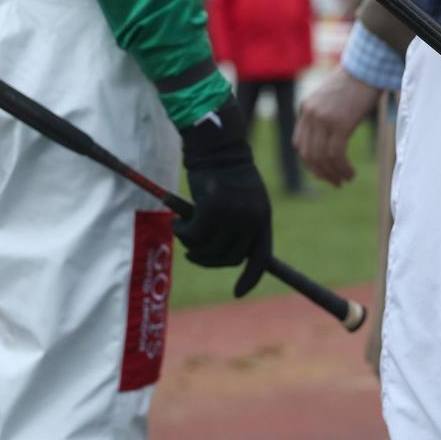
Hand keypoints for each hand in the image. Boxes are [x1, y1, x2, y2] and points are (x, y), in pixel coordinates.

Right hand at [177, 96, 272, 297]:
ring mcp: (233, 215)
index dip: (250, 277)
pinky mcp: (212, 210)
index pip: (260, 257)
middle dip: (207, 259)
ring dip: (191, 244)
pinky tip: (177, 220)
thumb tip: (222, 255)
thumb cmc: (224, 170)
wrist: (216, 146)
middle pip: (228, 259)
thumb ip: (237, 223)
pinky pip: (192, 236)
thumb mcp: (240, 197)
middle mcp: (252, 219)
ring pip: (208, 250)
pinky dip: (182, 231)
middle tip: (192, 251)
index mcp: (262, 217)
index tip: (239, 293)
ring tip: (183, 228)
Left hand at [293, 68, 381, 185]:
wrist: (368, 69)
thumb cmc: (356, 85)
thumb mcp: (332, 101)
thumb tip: (328, 145)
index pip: (299, 144)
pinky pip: (336, 154)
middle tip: (335, 182)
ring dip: (334, 173)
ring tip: (346, 179)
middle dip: (321, 173)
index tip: (323, 173)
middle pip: (308, 154)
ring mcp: (323, 119)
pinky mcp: (339, 123)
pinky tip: (351, 172)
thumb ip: (325, 118)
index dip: (309, 163)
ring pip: (322, 157)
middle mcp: (310, 114)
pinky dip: (343, 168)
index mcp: (306, 109)